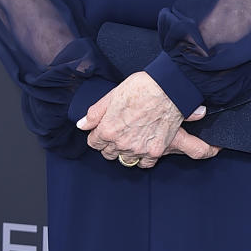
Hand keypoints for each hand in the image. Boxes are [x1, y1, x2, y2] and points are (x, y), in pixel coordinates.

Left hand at [76, 72, 220, 167]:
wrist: (169, 89)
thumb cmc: (141, 87)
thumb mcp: (112, 95)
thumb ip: (95, 113)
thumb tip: (82, 125)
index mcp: (107, 129)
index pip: (93, 143)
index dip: (97, 135)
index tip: (103, 130)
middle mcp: (121, 143)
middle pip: (108, 153)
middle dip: (110, 144)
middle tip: (119, 132)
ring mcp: (139, 149)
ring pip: (125, 159)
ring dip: (126, 151)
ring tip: (132, 138)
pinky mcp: (155, 151)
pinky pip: (144, 164)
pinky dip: (143, 158)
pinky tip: (144, 147)